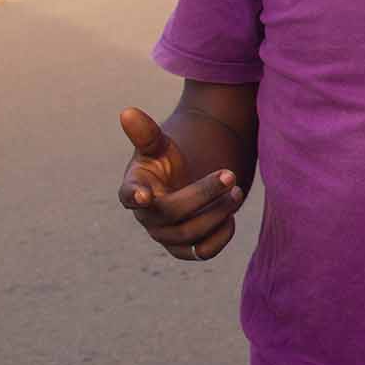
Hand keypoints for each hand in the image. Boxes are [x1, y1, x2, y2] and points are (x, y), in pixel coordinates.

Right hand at [118, 106, 246, 260]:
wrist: (182, 181)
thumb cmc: (165, 161)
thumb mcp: (158, 144)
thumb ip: (146, 133)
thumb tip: (128, 112)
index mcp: (135, 188)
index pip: (129, 195)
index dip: (135, 196)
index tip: (144, 195)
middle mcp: (147, 217)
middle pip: (173, 213)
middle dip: (204, 194)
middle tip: (231, 175)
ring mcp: (165, 236)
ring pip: (190, 235)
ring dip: (217, 214)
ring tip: (237, 192)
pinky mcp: (184, 249)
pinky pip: (202, 253)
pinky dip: (220, 237)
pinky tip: (231, 217)